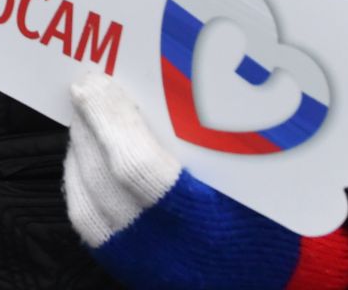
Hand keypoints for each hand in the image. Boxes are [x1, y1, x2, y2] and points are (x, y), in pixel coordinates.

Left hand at [63, 73, 347, 289]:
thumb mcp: (257, 176)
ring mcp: (142, 264)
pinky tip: (88, 151)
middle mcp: (168, 249)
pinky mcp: (125, 268)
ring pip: (88, 200)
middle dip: (91, 126)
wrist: (260, 280)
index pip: (139, 168)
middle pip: (107, 180)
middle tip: (87, 87)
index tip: (98, 84)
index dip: (112, 121)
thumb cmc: (267, 220)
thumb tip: (171, 78)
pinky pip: (87, 219)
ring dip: (82, 148)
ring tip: (88, 113)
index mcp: (207, 222)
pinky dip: (81, 178)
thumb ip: (219, 136)